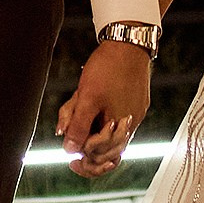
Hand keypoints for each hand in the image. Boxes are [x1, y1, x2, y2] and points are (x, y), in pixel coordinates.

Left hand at [54, 37, 152, 179]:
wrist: (128, 43)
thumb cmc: (108, 68)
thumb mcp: (86, 97)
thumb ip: (78, 125)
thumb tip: (69, 150)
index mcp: (119, 128)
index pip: (101, 158)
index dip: (84, 159)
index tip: (71, 159)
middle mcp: (129, 126)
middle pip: (105, 149)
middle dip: (84, 142)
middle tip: (69, 131)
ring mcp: (133, 114)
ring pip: (108, 132)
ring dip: (89, 125)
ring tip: (78, 102)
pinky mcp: (134, 104)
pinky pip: (114, 118)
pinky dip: (98, 115)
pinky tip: (87, 98)